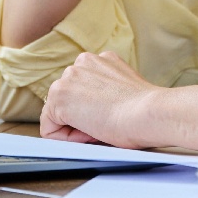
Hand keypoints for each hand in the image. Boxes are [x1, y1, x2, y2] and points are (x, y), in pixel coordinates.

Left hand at [40, 51, 166, 147]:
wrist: (148, 113)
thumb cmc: (146, 111)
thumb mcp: (125, 90)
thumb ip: (107, 91)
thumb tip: (95, 110)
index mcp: (101, 60)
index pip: (83, 90)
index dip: (95, 111)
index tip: (111, 118)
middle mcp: (82, 62)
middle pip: (69, 100)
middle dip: (83, 117)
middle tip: (105, 126)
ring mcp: (68, 77)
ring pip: (58, 112)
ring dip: (75, 126)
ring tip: (99, 128)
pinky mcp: (59, 96)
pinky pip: (49, 126)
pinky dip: (64, 137)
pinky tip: (88, 134)